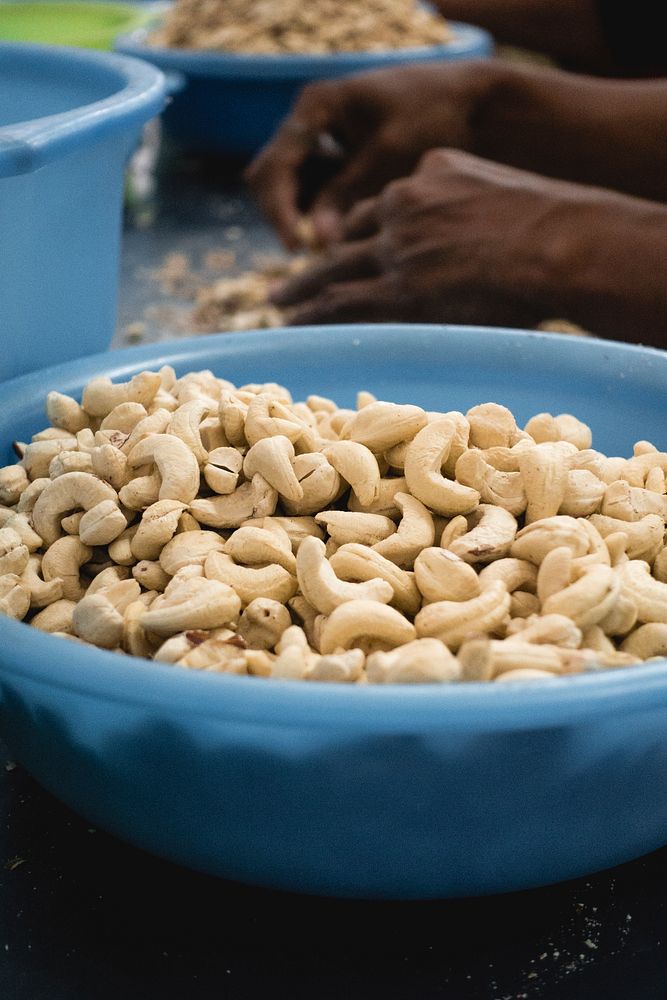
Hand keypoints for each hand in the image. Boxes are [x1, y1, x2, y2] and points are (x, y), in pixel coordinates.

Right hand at [245, 61, 495, 248]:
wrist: (471, 100)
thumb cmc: (434, 116)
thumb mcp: (389, 156)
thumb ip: (348, 195)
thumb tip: (316, 241)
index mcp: (316, 105)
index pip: (276, 166)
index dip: (280, 211)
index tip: (298, 247)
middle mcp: (310, 120)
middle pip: (271, 178)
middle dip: (283, 216)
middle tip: (306, 255)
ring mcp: (321, 140)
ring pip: (290, 189)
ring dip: (300, 219)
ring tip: (327, 250)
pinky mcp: (337, 160)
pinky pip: (314, 193)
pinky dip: (321, 216)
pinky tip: (342, 239)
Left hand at [271, 148, 666, 342]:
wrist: (560, 242)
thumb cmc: (552, 220)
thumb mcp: (498, 182)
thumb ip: (466, 191)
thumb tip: (462, 220)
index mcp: (427, 174)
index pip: (377, 207)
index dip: (354, 231)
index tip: (336, 246)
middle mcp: (401, 207)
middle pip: (346, 238)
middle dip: (314, 262)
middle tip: (284, 281)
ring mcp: (397, 250)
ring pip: (335, 271)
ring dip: (302, 291)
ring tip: (278, 305)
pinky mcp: (400, 289)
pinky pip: (344, 303)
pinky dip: (315, 314)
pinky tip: (296, 324)